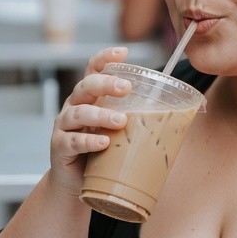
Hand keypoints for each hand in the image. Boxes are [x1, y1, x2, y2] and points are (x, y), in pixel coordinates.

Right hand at [48, 46, 130, 197]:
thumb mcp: (117, 134)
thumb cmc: (100, 156)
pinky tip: (103, 142)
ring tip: (120, 121)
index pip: (93, 71)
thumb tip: (177, 121)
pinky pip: (72, 141)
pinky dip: (88, 141)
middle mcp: (74, 107)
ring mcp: (64, 127)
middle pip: (85, 86)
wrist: (74, 185)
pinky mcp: (59, 147)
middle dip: (106, 84)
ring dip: (100, 115)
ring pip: (78, 113)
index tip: (124, 52)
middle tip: (127, 88)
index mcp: (90, 99)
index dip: (105, 58)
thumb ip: (135, 123)